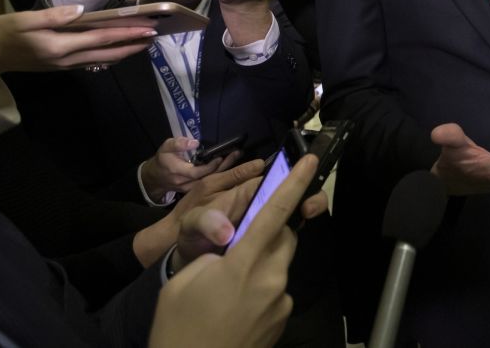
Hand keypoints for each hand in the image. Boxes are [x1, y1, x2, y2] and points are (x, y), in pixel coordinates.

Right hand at [0, 5, 155, 79]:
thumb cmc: (4, 34)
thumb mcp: (23, 20)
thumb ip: (54, 16)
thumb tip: (83, 11)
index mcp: (60, 46)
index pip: (101, 39)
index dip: (127, 33)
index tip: (148, 28)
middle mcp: (67, 59)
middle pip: (108, 53)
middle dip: (133, 45)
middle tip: (156, 36)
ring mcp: (66, 65)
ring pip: (103, 60)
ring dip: (125, 52)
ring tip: (144, 43)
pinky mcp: (63, 66)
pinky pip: (93, 62)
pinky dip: (110, 56)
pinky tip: (119, 50)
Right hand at [140, 137, 241, 202]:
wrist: (156, 178)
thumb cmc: (163, 160)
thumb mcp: (166, 147)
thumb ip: (178, 144)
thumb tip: (195, 143)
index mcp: (178, 172)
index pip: (197, 172)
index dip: (210, 166)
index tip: (220, 157)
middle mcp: (186, 183)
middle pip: (209, 178)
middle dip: (224, 166)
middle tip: (237, 153)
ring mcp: (191, 189)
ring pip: (211, 182)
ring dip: (225, 170)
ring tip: (236, 156)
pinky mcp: (195, 190)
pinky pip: (210, 184)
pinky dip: (220, 174)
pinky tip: (230, 164)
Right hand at [148, 155, 319, 347]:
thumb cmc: (178, 327)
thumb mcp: (183, 280)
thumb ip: (214, 252)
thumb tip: (233, 245)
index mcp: (244, 264)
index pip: (276, 213)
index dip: (296, 183)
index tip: (311, 161)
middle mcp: (271, 280)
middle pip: (284, 238)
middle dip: (270, 230)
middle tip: (241, 241)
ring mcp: (281, 302)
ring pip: (280, 264)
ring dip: (262, 261)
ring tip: (229, 286)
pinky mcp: (283, 319)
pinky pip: (277, 289)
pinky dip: (261, 287)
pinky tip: (235, 308)